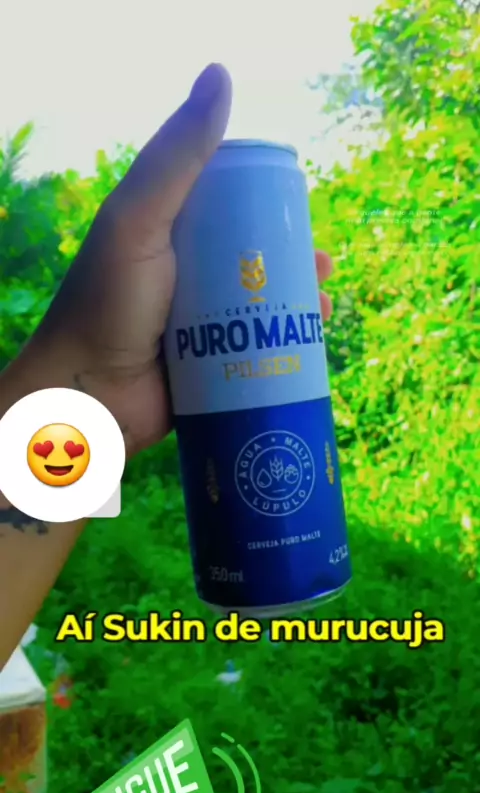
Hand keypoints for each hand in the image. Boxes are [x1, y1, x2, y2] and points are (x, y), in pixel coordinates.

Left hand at [9, 64, 333, 458]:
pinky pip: (258, 348)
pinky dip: (286, 343)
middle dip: (293, 257)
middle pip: (252, 256)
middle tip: (322, 263)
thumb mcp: (138, 219)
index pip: (226, 203)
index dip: (265, 201)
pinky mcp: (212, 364)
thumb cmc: (106, 303)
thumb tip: (221, 75)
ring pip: (261, 303)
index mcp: (167, 231)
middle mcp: (185, 273)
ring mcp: (200, 321)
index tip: (297, 205)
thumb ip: (176, 155)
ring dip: (297, 300)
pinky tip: (310, 341)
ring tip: (321, 303)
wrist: (86, 394)